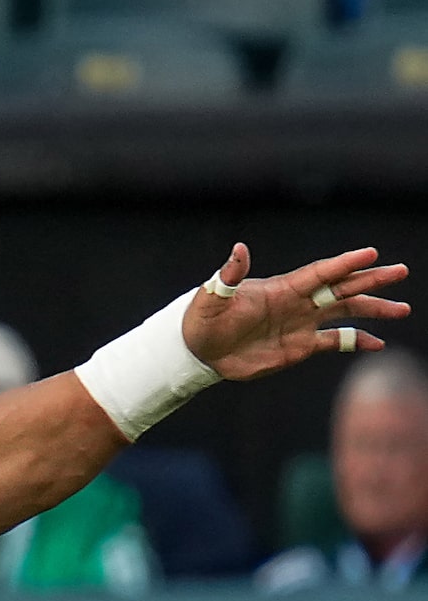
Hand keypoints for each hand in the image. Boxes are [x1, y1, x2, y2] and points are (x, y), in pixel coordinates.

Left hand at [184, 243, 408, 380]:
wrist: (199, 350)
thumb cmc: (203, 319)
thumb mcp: (212, 297)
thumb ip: (229, 276)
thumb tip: (238, 250)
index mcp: (282, 288)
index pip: (320, 273)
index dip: (343, 264)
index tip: (371, 254)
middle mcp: (299, 303)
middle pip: (341, 288)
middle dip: (371, 280)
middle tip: (401, 272)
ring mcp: (302, 324)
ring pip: (346, 312)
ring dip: (373, 309)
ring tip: (402, 309)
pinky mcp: (299, 347)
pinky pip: (335, 342)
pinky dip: (357, 341)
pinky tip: (378, 343)